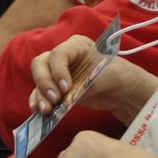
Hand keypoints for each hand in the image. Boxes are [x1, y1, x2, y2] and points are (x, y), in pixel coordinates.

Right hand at [29, 34, 155, 122]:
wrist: (120, 91)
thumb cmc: (119, 76)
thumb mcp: (110, 76)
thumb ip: (92, 82)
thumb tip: (72, 94)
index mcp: (77, 46)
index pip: (59, 53)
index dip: (58, 70)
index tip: (66, 88)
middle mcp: (63, 57)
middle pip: (41, 64)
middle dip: (44, 82)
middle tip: (55, 99)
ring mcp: (56, 73)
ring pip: (38, 80)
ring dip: (40, 95)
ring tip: (46, 110)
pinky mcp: (55, 89)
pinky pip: (39, 93)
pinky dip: (37, 101)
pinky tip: (38, 111)